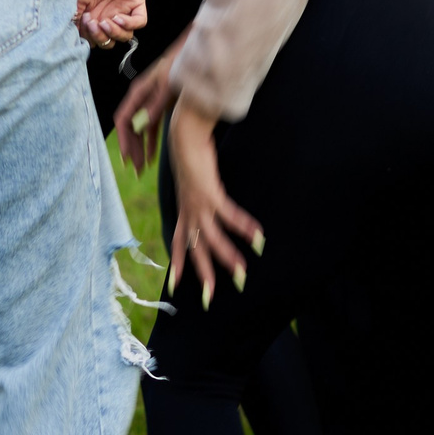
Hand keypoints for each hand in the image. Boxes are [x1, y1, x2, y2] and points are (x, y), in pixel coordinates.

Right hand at [73, 0, 147, 46]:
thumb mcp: (76, 1)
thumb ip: (76, 21)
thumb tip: (76, 37)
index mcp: (97, 21)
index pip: (97, 41)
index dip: (91, 37)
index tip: (84, 23)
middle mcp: (111, 19)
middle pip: (110, 42)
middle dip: (100, 36)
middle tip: (93, 23)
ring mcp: (125, 13)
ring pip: (125, 36)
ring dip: (113, 32)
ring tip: (104, 21)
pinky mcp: (137, 5)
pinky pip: (139, 22)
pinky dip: (128, 24)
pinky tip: (117, 17)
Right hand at [112, 35, 185, 170]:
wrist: (194, 53)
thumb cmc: (179, 64)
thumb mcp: (168, 85)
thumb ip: (156, 103)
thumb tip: (144, 123)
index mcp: (138, 92)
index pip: (123, 119)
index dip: (123, 139)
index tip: (126, 158)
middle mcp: (141, 98)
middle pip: (130, 128)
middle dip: (132, 149)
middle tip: (136, 169)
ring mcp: (151, 102)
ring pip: (140, 130)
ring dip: (141, 148)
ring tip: (142, 168)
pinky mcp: (161, 105)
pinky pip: (151, 127)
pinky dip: (151, 142)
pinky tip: (152, 156)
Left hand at [162, 95, 262, 310]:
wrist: (183, 136)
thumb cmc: (191, 156)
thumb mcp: (192, 181)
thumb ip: (198, 193)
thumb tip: (206, 197)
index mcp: (184, 211)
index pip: (178, 242)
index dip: (178, 264)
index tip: (175, 285)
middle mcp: (189, 212)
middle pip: (195, 250)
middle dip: (203, 274)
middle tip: (209, 298)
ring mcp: (198, 205)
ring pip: (212, 239)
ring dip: (227, 258)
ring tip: (242, 274)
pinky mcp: (209, 194)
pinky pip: (229, 215)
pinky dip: (243, 226)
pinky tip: (258, 237)